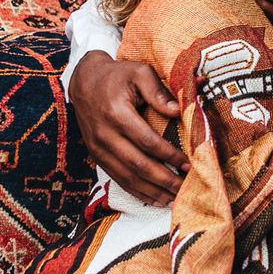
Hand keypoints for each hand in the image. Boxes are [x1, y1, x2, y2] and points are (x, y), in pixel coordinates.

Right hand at [68, 51, 189, 205]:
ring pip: (127, 177)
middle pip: (138, 165)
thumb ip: (157, 91)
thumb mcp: (139, 72)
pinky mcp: (96, 156)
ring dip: (152, 192)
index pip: (147, 141)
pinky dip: (137, 192)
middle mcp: (105, 135)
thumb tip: (177, 111)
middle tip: (186, 187)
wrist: (84, 81)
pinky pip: (117, 179)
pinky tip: (154, 199)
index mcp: (117, 114)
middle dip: (164, 180)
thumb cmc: (117, 76)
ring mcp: (98, 149)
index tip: (188, 163)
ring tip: (174, 200)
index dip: (169, 155)